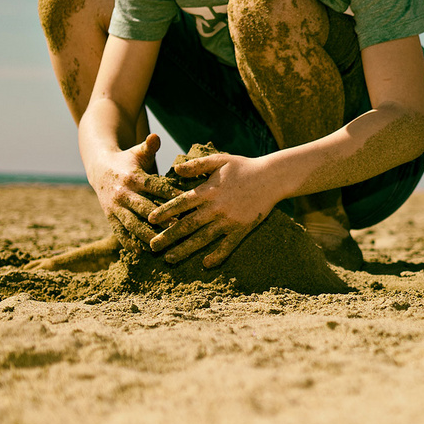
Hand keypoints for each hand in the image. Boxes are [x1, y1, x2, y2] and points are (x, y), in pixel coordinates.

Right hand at [90, 134, 176, 244]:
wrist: (100, 168)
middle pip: (144, 208)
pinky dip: (129, 242)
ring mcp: (115, 206)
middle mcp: (123, 193)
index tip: (186, 201)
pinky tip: (141, 252)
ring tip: (160, 246)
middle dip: (160, 219)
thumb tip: (155, 136)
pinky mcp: (109, 216)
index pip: (155, 187)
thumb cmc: (128, 160)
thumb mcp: (138, 152)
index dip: (170, 194)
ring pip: (132, 223)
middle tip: (178, 228)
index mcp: (133, 177)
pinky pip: (119, 231)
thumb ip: (149, 146)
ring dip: (146, 235)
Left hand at [145, 152, 280, 267]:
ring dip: (185, 250)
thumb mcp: (220, 160)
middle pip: (187, 225)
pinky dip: (217, 256)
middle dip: (168, 237)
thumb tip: (176, 169)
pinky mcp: (242, 228)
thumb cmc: (244, 167)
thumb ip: (197, 165)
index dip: (164, 212)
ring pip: (203, 239)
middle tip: (152, 247)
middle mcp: (216, 207)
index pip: (181, 203)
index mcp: (208, 190)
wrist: (273, 177)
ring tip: (169, 259)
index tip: (150, 220)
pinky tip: (205, 264)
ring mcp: (229, 220)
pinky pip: (228, 246)